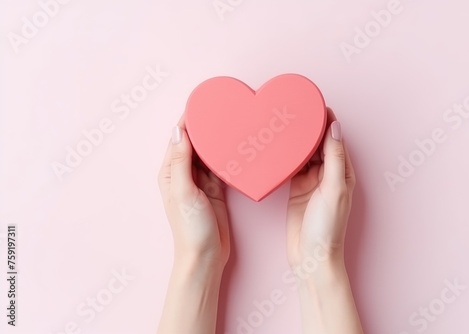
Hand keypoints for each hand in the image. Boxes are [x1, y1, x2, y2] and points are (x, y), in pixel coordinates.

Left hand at [158, 119, 229, 267]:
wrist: (205, 255)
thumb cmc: (190, 227)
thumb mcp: (184, 192)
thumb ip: (181, 162)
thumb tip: (179, 131)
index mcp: (171, 171)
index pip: (179, 138)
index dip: (189, 119)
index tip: (202, 101)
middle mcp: (184, 173)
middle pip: (195, 143)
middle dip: (205, 125)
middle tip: (222, 107)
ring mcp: (201, 181)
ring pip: (209, 153)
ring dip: (217, 139)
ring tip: (231, 120)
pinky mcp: (216, 189)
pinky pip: (221, 166)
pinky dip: (227, 155)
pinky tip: (235, 144)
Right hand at [286, 107, 355, 269]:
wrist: (311, 256)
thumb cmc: (328, 228)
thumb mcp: (333, 189)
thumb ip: (334, 159)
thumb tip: (336, 128)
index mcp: (343, 172)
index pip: (335, 139)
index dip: (327, 121)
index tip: (315, 103)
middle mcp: (328, 175)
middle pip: (319, 144)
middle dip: (309, 127)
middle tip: (295, 109)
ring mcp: (311, 182)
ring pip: (304, 154)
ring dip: (297, 140)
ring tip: (285, 122)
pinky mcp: (296, 190)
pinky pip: (292, 167)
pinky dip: (287, 156)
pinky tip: (279, 146)